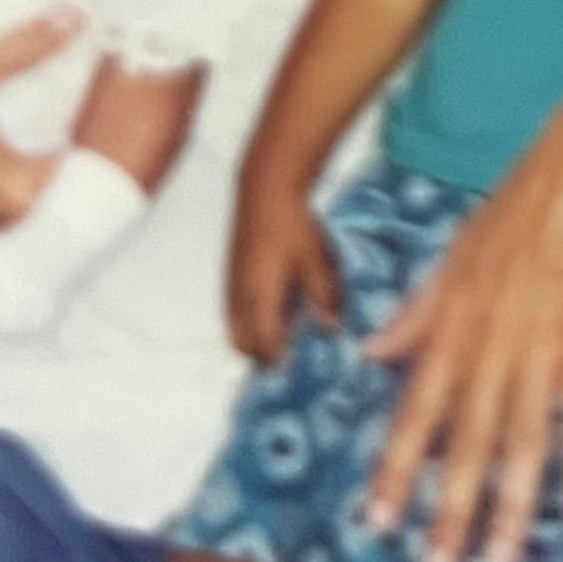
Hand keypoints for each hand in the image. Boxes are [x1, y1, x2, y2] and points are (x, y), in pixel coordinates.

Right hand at [224, 177, 341, 363]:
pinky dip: (250, 322)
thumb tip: (332, 330)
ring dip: (255, 339)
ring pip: (235, 330)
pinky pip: (234, 313)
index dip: (281, 363)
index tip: (300, 371)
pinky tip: (276, 310)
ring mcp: (231, 287)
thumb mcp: (316, 263)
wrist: (265, 190)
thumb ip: (324, 299)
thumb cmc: (292, 226)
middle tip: (292, 356)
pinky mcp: (231, 276)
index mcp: (259, 298)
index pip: (265, 347)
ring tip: (286, 335)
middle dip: (264, 356)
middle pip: (243, 345)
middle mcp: (239, 298)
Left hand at [358, 89, 562, 561]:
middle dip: (448, 511)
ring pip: (521, 437)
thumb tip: (371, 351)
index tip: (374, 522)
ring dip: (511, 505)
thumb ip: (417, 311)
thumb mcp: (456, 252)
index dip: (394, 467)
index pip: (415, 407)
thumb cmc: (522, 201)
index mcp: (452, 318)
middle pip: (464, 438)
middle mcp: (489, 336)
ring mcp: (542, 336)